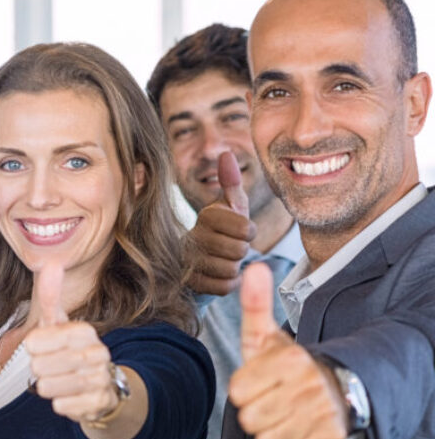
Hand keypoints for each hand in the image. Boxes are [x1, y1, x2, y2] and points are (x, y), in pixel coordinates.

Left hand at [25, 263, 119, 422]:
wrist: (101, 387)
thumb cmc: (70, 351)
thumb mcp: (57, 323)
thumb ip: (50, 296)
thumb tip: (50, 262)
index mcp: (84, 331)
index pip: (34, 342)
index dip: (33, 348)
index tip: (44, 347)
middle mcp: (97, 353)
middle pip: (38, 367)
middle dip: (39, 370)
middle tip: (54, 367)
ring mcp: (100, 379)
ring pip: (47, 388)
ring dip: (48, 387)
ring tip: (61, 380)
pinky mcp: (98, 403)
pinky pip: (60, 406)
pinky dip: (60, 403)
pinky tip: (71, 396)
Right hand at [186, 152, 256, 295]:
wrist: (195, 258)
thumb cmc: (220, 229)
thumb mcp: (229, 206)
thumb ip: (231, 182)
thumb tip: (225, 152)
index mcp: (206, 215)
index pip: (245, 229)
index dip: (249, 232)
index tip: (241, 231)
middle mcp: (193, 236)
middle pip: (239, 251)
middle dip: (241, 251)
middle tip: (231, 247)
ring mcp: (188, 261)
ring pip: (231, 270)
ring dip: (233, 268)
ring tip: (223, 259)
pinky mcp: (189, 282)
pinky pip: (223, 286)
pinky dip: (228, 283)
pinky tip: (219, 273)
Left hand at [228, 263, 347, 438]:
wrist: (338, 390)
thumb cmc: (290, 366)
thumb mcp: (269, 336)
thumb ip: (255, 306)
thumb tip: (253, 267)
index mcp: (290, 359)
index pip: (237, 391)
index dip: (245, 389)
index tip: (262, 382)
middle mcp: (309, 386)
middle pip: (248, 418)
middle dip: (256, 411)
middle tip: (275, 399)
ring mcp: (323, 415)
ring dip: (271, 431)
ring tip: (287, 414)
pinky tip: (300, 430)